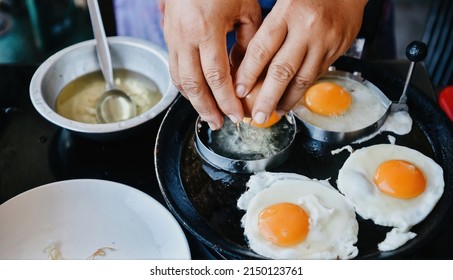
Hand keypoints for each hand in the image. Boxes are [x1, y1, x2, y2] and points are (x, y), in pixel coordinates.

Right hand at [163, 0, 260, 129]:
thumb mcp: (246, 8)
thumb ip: (249, 41)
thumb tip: (247, 71)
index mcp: (206, 29)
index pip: (216, 77)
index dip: (226, 100)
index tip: (237, 115)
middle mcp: (184, 36)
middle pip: (193, 84)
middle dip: (207, 108)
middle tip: (219, 124)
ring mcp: (172, 35)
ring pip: (179, 79)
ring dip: (193, 101)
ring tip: (208, 114)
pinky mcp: (168, 34)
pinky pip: (174, 67)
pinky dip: (184, 85)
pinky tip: (196, 93)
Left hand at [233, 0, 367, 124]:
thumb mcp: (282, 4)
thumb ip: (266, 31)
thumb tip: (243, 63)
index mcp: (286, 14)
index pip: (262, 48)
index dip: (248, 73)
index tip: (238, 91)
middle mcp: (306, 29)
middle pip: (282, 70)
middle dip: (267, 97)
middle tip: (258, 116)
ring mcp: (324, 42)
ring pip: (302, 79)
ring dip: (287, 100)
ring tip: (275, 112)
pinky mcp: (337, 50)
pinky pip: (316, 75)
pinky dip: (302, 91)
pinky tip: (292, 99)